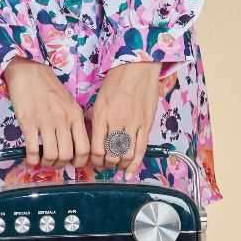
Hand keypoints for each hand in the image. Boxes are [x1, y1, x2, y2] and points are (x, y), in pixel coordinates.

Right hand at [3, 58, 89, 167]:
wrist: (29, 72)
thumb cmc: (49, 87)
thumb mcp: (69, 103)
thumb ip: (73, 122)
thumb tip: (73, 144)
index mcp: (76, 116)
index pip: (84, 148)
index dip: (79, 162)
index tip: (72, 163)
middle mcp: (63, 121)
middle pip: (67, 155)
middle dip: (60, 164)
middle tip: (54, 162)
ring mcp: (45, 122)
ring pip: (51, 155)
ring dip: (46, 163)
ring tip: (42, 160)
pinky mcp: (28, 123)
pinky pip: (32, 149)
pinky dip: (32, 160)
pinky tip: (30, 159)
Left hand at [89, 61, 160, 177]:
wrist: (137, 68)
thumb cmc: (116, 82)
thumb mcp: (99, 100)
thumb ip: (96, 120)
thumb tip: (94, 139)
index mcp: (102, 116)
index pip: (95, 148)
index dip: (94, 160)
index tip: (93, 162)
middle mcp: (116, 122)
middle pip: (110, 154)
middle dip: (106, 165)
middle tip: (105, 166)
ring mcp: (133, 124)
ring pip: (126, 155)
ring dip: (120, 165)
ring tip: (117, 166)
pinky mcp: (146, 124)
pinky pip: (141, 149)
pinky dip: (135, 164)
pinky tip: (130, 173)